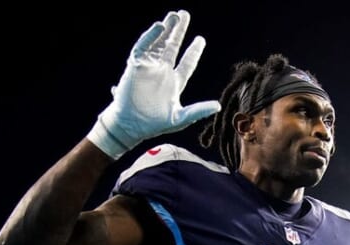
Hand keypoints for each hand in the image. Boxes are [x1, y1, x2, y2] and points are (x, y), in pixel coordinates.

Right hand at [86, 10, 220, 159]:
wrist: (131, 125)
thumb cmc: (154, 124)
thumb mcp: (180, 118)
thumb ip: (199, 111)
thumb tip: (218, 106)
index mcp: (174, 83)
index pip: (186, 63)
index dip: (193, 51)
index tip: (200, 39)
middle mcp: (162, 72)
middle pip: (172, 47)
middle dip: (178, 31)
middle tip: (183, 14)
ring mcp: (149, 68)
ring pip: (158, 43)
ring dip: (165, 30)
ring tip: (173, 16)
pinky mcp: (136, 66)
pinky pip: (143, 47)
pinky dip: (151, 37)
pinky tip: (160, 27)